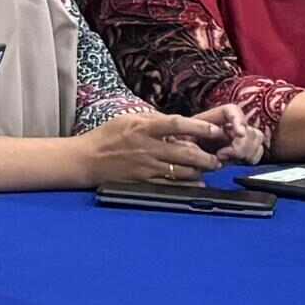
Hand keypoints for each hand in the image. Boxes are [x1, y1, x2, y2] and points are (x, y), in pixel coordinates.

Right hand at [80, 110, 229, 187]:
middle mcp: (147, 147)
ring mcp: (146, 167)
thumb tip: (177, 122)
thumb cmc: (107, 136)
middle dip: (206, 157)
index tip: (215, 130)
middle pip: (185, 153)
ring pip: (182, 171)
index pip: (176, 124)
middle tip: (218, 158)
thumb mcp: (128, 119)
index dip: (199, 127)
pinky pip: (171, 185)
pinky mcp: (144, 181)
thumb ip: (153, 120)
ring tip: (208, 169)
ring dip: (199, 171)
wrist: (86, 159)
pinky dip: (187, 185)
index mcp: (143, 127)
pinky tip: (196, 183)